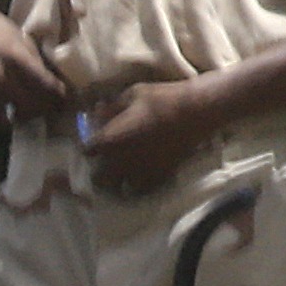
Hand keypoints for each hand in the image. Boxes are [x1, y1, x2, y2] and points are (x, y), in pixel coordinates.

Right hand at [0, 0, 71, 126]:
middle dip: (47, 108)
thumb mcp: (23, 41)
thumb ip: (37, 64)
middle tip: (55, 106)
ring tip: (36, 109)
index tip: (67, 99)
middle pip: (34, 105)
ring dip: (30, 115)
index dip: (61, 96)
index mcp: (16, 58)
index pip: (47, 86)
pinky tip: (16, 109)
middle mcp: (0, 78)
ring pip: (17, 116)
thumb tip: (55, 84)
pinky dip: (10, 117)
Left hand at [79, 79, 218, 193]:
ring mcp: (141, 171)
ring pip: (120, 189)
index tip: (93, 144)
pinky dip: (137, 187)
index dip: (89, 147)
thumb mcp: (131, 95)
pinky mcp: (160, 176)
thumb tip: (96, 112)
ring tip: (119, 176)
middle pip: (99, 178)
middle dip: (98, 172)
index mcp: (111, 139)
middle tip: (103, 165)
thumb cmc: (162, 99)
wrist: (196, 112)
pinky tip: (139, 179)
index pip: (88, 150)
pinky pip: (143, 190)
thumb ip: (111, 107)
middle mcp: (122, 160)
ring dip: (117, 183)